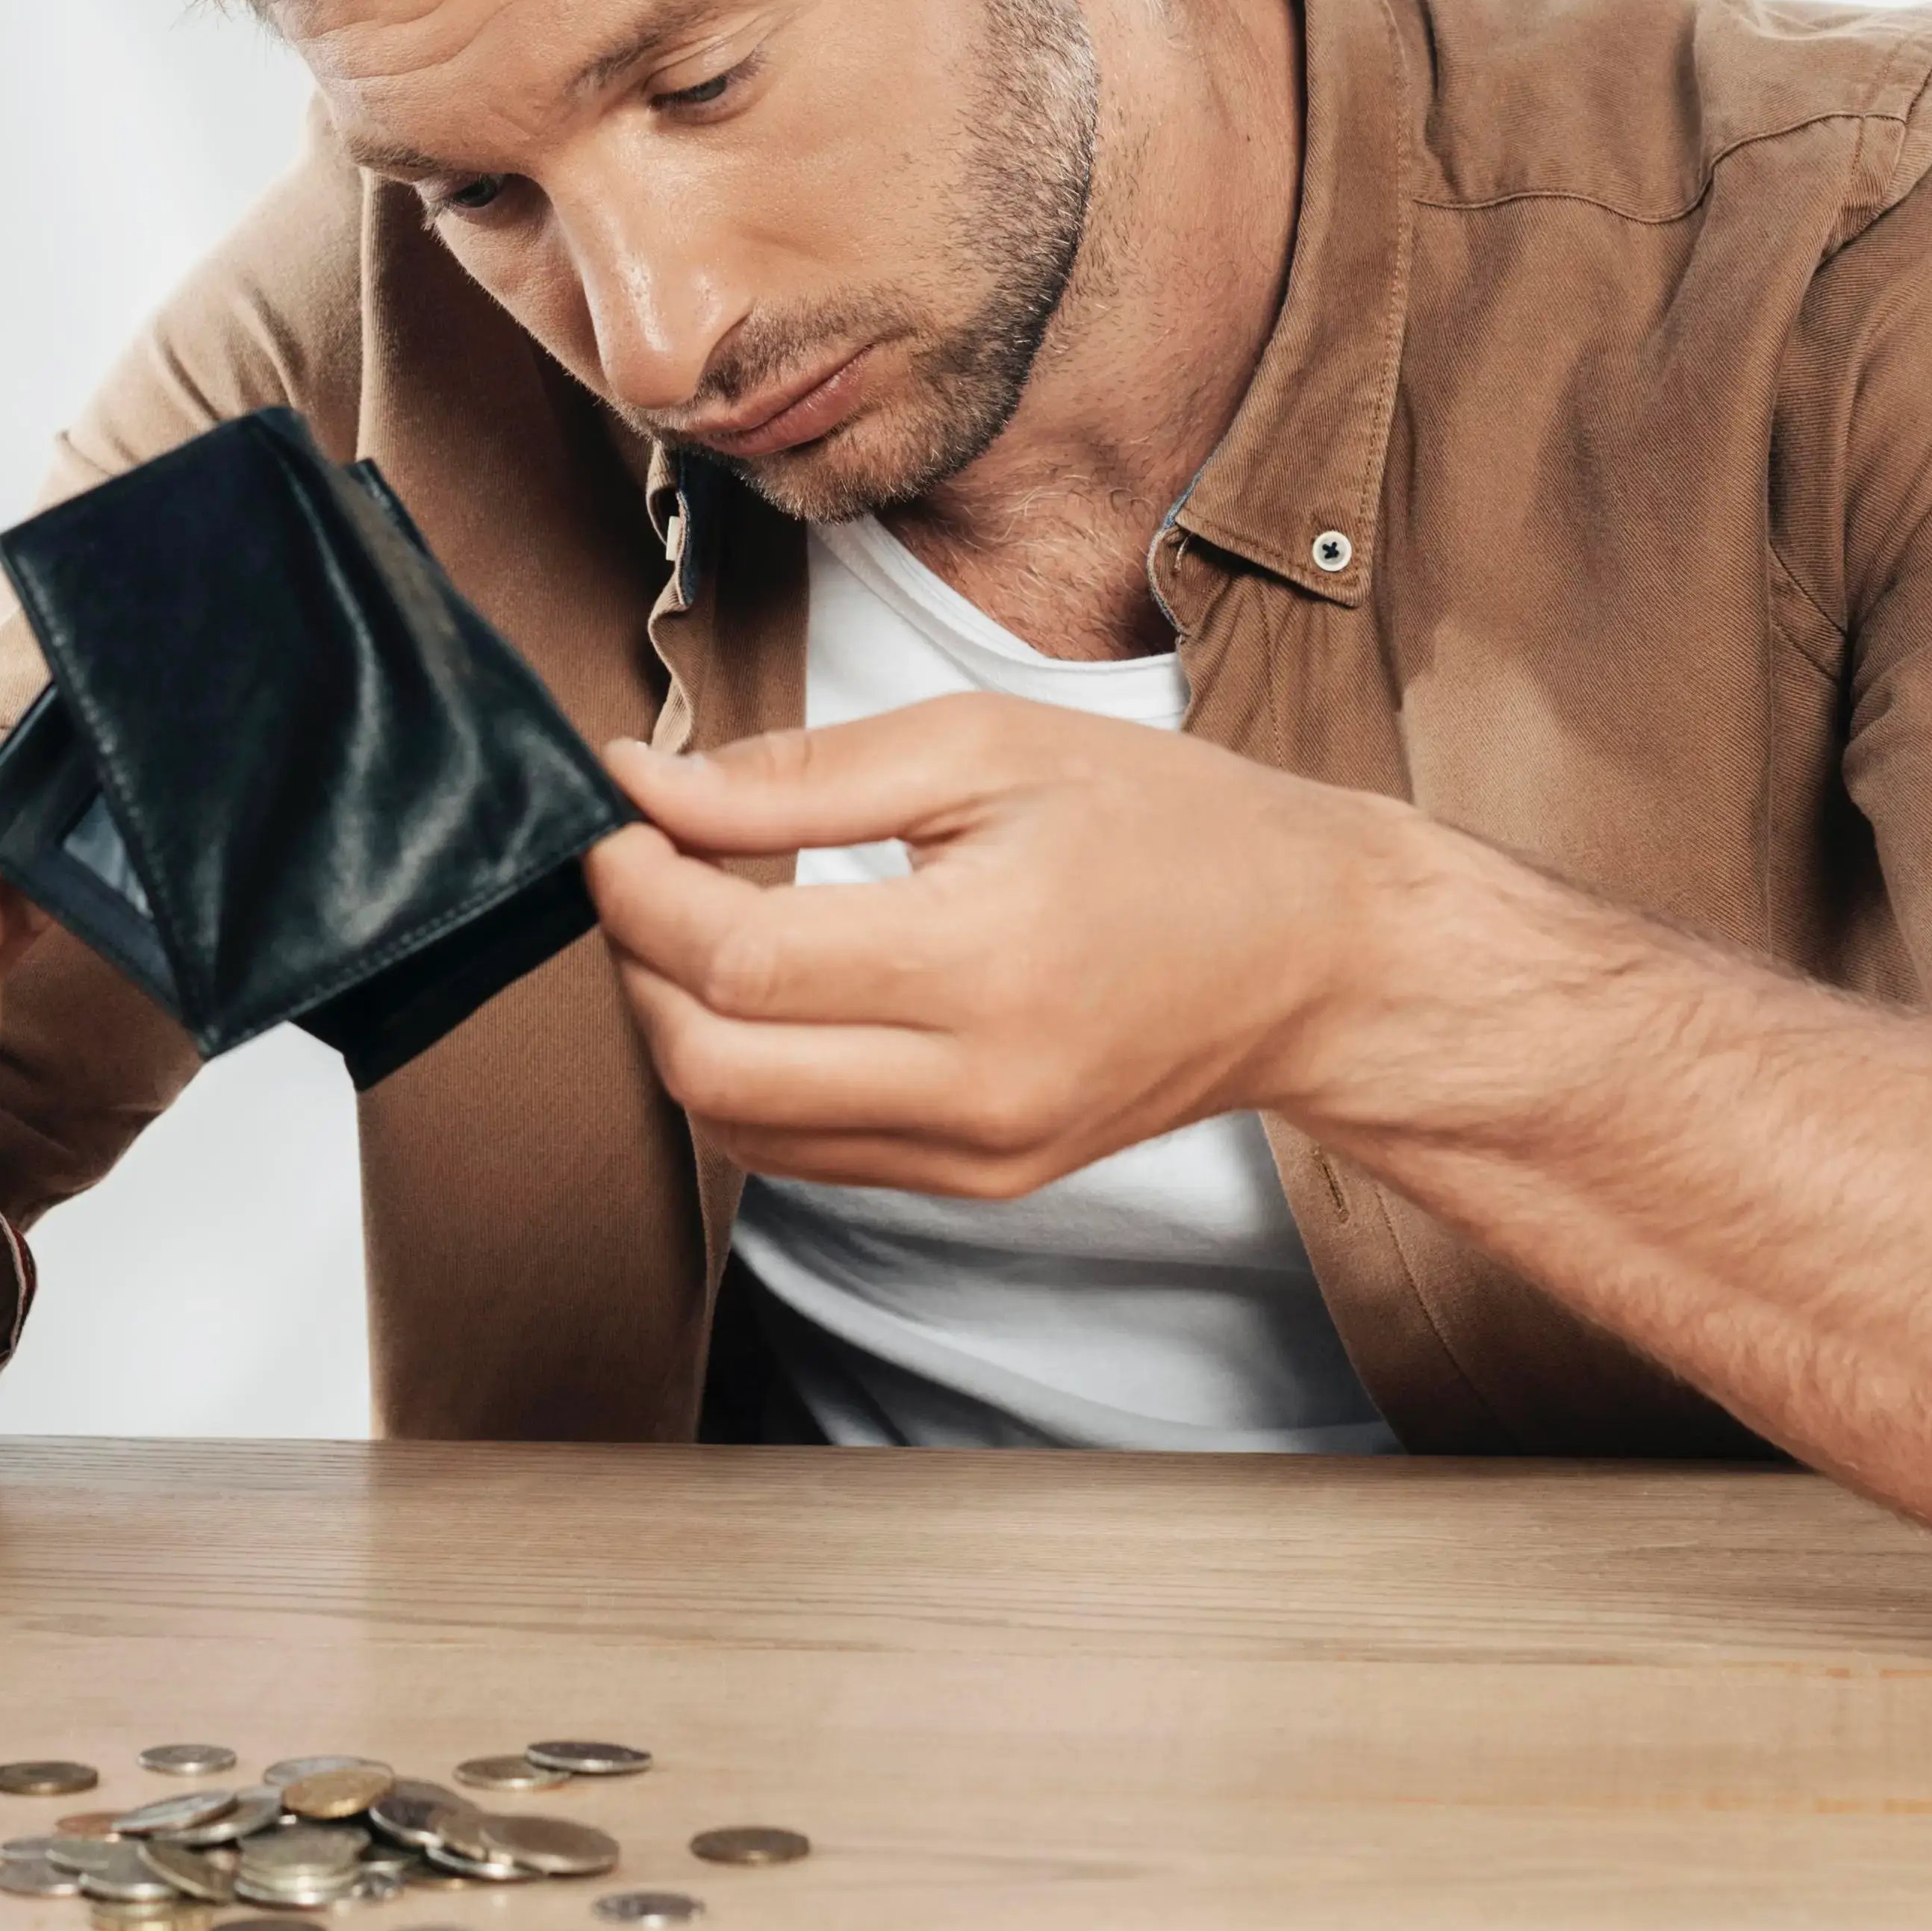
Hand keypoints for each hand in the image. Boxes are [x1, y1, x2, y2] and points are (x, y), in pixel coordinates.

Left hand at [585, 694, 1477, 1195]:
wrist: (1315, 955)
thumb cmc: (1172, 827)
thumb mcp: (987, 748)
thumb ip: (801, 776)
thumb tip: (647, 785)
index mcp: (984, 962)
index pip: (734, 961)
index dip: (637, 889)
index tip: (616, 819)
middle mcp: (977, 1086)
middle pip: (710, 1070)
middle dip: (637, 967)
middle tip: (641, 872)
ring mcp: (978, 1154)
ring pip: (741, 1129)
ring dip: (680, 1027)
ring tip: (700, 922)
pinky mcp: (979, 1183)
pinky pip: (807, 1155)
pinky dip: (750, 1076)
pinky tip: (769, 991)